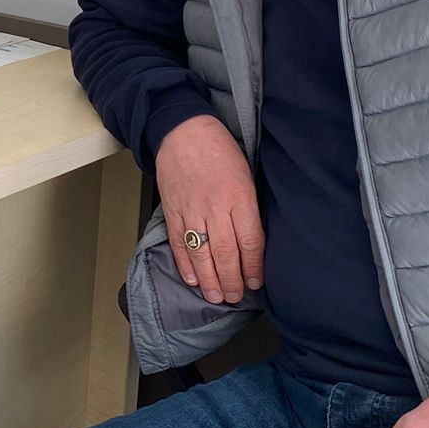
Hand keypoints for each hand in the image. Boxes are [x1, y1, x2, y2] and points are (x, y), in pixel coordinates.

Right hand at [156, 114, 263, 303]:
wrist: (183, 131)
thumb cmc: (220, 150)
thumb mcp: (246, 175)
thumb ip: (249, 207)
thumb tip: (254, 242)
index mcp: (239, 196)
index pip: (250, 241)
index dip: (254, 267)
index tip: (256, 282)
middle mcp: (215, 206)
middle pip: (226, 253)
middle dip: (232, 281)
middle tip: (235, 297)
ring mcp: (191, 210)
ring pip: (202, 254)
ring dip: (209, 280)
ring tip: (215, 296)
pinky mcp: (172, 210)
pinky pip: (179, 243)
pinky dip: (185, 264)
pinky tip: (192, 279)